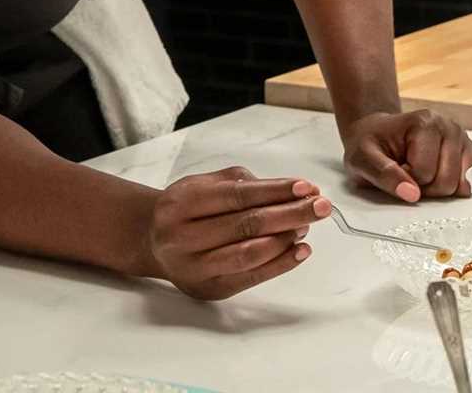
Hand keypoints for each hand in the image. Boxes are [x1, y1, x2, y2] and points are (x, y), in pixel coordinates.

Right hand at [146, 166, 330, 300]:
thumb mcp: (202, 183)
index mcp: (182, 202)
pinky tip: (299, 249)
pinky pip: (250, 277)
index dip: (275, 191)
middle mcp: (183, 236)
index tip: (306, 187)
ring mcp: (194, 267)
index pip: (238, 195)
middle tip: (321, 205)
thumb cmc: (185, 207)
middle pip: (247, 225)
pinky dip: (280, 263)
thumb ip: (241, 183)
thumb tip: (290, 193)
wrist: (151, 240)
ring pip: (250, 253)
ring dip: (286, 238)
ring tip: (308, 224)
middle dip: (291, 213)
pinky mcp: (208, 289)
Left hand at [341, 110, 471, 201]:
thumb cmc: (370, 144)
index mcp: (424, 122)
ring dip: (436, 188)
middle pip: (446, 182)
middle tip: (407, 173)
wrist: (378, 133)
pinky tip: (434, 174)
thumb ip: (383, 174)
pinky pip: (468, 185)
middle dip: (424, 187)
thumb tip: (412, 194)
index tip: (394, 168)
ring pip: (459, 187)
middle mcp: (449, 127)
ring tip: (419, 172)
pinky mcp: (469, 154)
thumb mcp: (361, 158)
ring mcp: (462, 140)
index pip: (423, 173)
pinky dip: (450, 188)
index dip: (405, 180)